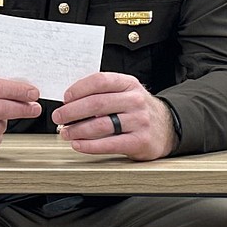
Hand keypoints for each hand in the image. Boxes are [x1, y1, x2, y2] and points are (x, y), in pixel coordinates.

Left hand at [52, 72, 176, 160]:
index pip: (100, 81)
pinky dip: (89, 146)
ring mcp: (139, 121)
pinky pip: (109, 144)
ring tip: (65, 132)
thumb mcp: (127, 93)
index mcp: (129, 84)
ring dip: (77, 130)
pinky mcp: (139, 141)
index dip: (79, 89)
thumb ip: (104, 92)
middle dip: (72, 111)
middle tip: (58, 117)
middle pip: (97, 103)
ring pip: (100, 125)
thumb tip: (70, 100)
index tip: (65, 98)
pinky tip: (78, 145)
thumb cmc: (138, 110)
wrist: (167, 127)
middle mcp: (135, 100)